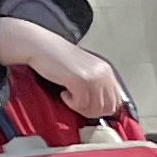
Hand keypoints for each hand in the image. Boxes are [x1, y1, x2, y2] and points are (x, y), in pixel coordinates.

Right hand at [0, 18, 117, 120]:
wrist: (39, 45)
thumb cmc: (57, 58)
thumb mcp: (85, 70)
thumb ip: (96, 86)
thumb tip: (103, 109)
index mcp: (106, 71)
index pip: (116, 101)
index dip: (102, 108)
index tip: (88, 105)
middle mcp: (103, 74)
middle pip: (108, 108)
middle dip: (91, 111)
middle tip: (77, 102)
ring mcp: (93, 77)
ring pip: (96, 109)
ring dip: (81, 108)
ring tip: (70, 96)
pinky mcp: (80, 80)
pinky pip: (81, 104)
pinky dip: (71, 103)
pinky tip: (63, 92)